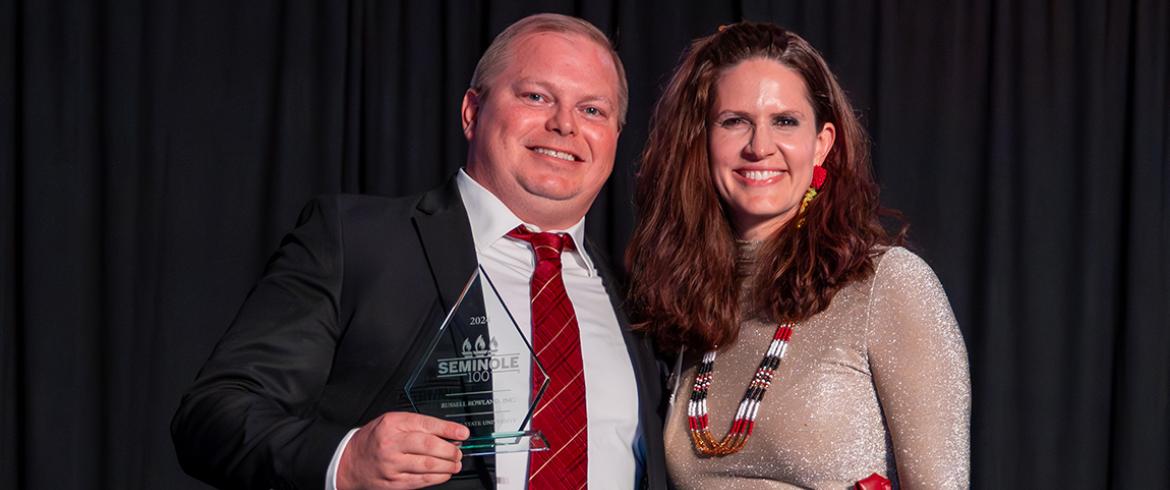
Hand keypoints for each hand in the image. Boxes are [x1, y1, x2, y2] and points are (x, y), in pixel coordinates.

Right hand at [336, 412, 469, 489]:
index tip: (463, 432)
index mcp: (392, 424)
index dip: (448, 429)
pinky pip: (421, 481)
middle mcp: (391, 444)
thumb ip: (418, 426)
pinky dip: (437, 478)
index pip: (426, 424)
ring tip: (455, 463)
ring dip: (447, 465)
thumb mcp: (392, 423)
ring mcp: (392, 465)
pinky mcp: (394, 482)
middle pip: (429, 446)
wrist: (349, 462)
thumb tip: (448, 434)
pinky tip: (444, 474)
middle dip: (450, 450)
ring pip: (428, 465)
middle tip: (458, 451)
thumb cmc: (374, 440)